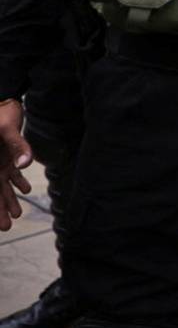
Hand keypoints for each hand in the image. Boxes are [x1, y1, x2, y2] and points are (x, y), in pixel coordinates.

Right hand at [0, 99, 31, 230]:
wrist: (1, 100)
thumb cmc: (0, 114)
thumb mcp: (7, 130)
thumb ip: (18, 147)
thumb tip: (25, 165)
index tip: (1, 225)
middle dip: (0, 209)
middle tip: (7, 227)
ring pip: (1, 185)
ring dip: (9, 198)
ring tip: (17, 213)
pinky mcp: (6, 154)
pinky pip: (10, 172)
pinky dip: (17, 181)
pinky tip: (25, 191)